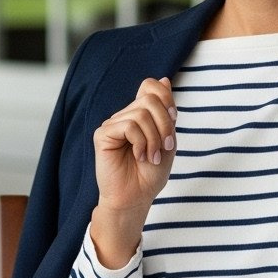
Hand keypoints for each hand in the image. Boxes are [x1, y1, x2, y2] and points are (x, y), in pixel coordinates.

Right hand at [90, 78, 176, 266]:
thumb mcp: (167, 140)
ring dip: (154, 138)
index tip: (174, 120)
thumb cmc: (149, 175)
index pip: (151, 86)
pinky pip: (129, 125)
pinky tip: (138, 156)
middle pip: (150, 99)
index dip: (166, 98)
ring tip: (151, 157)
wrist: (135, 199)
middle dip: (165, 124)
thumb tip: (165, 79)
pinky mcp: (103, 134)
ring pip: (142, 113)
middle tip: (165, 147)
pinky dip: (141, 142)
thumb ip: (166, 112)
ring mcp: (113, 124)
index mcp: (139, 115)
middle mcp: (125, 116)